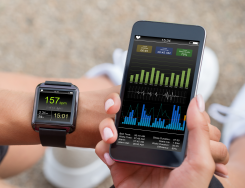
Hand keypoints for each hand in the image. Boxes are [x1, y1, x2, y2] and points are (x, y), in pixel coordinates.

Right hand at [96, 93, 228, 187]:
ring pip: (113, 128)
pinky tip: (109, 155)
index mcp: (170, 139)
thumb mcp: (200, 163)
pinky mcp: (117, 163)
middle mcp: (150, 142)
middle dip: (118, 107)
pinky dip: (102, 148)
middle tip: (114, 106)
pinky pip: (103, 148)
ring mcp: (132, 152)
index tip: (138, 90)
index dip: (147, 99)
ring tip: (111, 136)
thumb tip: (196, 100)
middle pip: (130, 115)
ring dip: (107, 126)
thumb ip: (199, 132)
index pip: (157, 111)